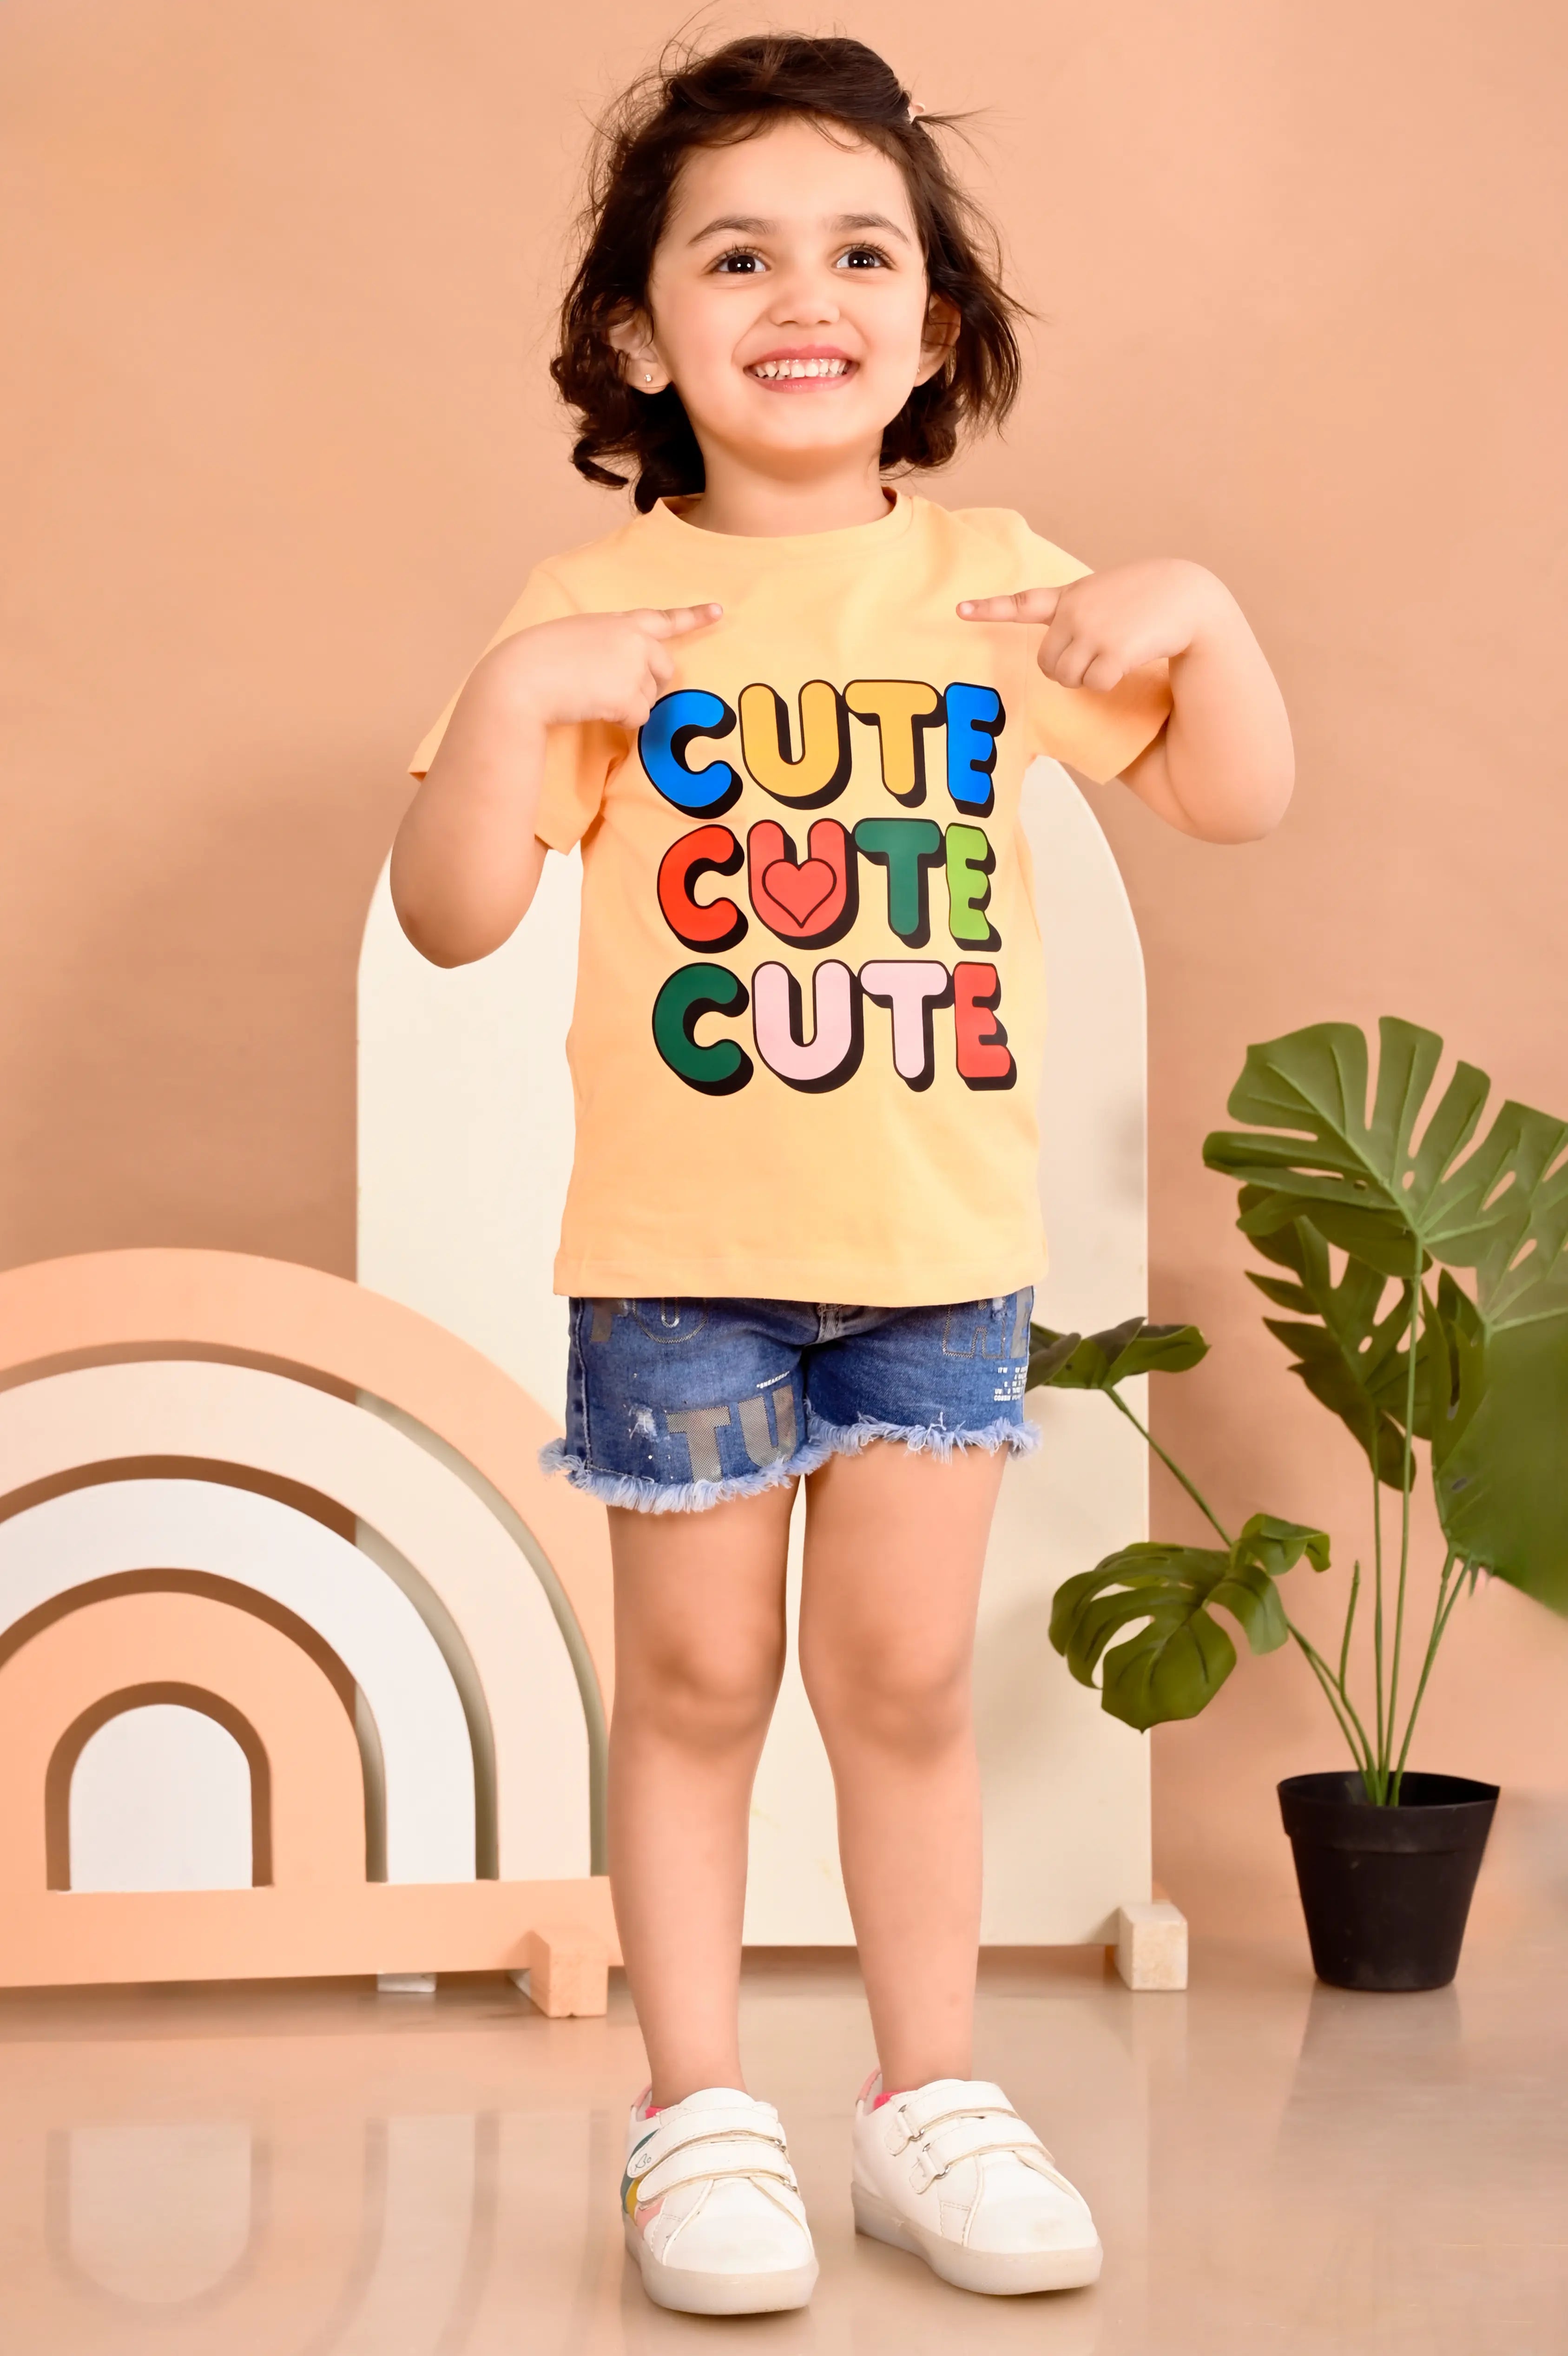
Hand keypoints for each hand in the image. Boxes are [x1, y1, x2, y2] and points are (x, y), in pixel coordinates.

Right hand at [484, 604, 722, 729]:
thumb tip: (622, 674)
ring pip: (650, 698)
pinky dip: (620, 720)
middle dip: (649, 684)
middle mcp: (634, 639)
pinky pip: (639, 718)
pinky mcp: (631, 694)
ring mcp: (635, 665)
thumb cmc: (536, 659)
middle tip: (611, 690)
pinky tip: (593, 706)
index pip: (662, 618)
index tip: (719, 612)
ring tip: (590, 694)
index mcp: (618, 621)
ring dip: (627, 704)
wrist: (522, 677)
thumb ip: (607, 644)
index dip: (693, 617)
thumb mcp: (576, 636)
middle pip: (665, 669)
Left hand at [959, 559, 1228, 690]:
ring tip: (1116, 652)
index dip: (989, 608)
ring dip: (1088, 678)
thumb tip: (1067, 664)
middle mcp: (1073, 612)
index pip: (1023, 603)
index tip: (959, 610)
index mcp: (1070, 597)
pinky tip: (1129, 660)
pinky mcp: (1110, 650)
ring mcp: (1090, 630)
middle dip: (1067, 670)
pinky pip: (1094, 685)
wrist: (1186, 594)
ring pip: (1067, 679)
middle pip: (1047, 665)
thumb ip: (1080, 617)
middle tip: (1098, 656)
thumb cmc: (1148, 599)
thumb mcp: (1107, 596)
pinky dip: (1109, 682)